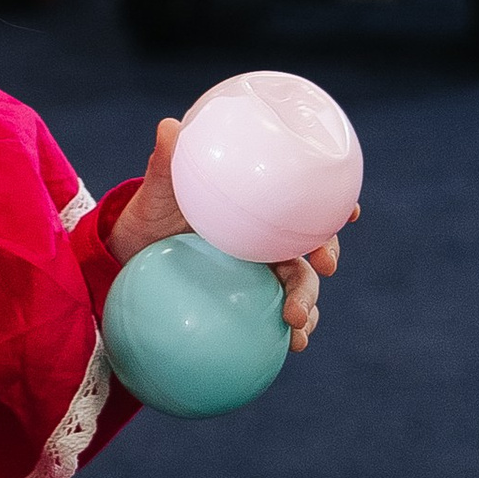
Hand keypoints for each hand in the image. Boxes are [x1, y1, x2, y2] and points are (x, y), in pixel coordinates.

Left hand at [107, 120, 350, 349]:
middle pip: (307, 247)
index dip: (334, 207)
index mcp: (255, 209)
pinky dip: (283, 336)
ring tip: (301, 327)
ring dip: (309, 305)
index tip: (351, 212)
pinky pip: (269, 320)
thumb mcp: (155, 192)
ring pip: (296, 286)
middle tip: (326, 268)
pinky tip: (290, 351)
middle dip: (325, 258)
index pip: (303, 204)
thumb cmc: (147, 216)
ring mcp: (256, 273)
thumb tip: (170, 126)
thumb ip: (165, 164)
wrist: (127, 258)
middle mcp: (264, 240)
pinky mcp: (243, 304)